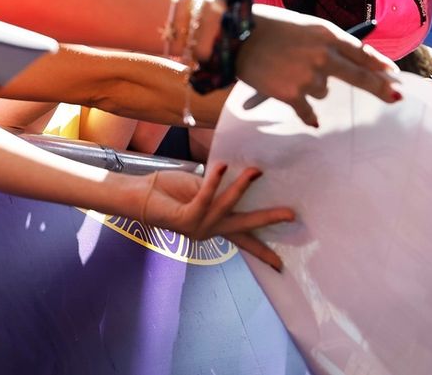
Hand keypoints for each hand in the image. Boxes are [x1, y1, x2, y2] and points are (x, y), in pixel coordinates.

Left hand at [134, 164, 294, 269]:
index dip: (263, 252)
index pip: (244, 240)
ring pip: (226, 207)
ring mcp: (197, 227)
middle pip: (244, 227)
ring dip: (241, 187)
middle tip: (291, 214)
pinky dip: (214, 181)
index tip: (281, 266)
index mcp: (215, 227)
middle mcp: (209, 231)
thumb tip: (245, 179)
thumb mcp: (202, 191)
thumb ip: (220, 192)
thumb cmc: (170, 192)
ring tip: (256, 171)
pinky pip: (205, 198)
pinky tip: (223, 166)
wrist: (139, 195)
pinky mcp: (185, 218)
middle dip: (268, 220)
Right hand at [237, 5, 400, 125]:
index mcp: (327, 33)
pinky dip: (310, 116)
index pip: (361, 52)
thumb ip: (325, 41)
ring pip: (324, 92)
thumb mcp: (303, 25)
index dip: (379, 65)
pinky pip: (309, 112)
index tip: (394, 74)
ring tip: (288, 72)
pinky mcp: (292, 95)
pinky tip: (313, 121)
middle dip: (381, 88)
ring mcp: (309, 77)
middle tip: (396, 97)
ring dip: (312, 87)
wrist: (235, 37)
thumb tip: (344, 61)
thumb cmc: (267, 27)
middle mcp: (324, 55)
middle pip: (360, 77)